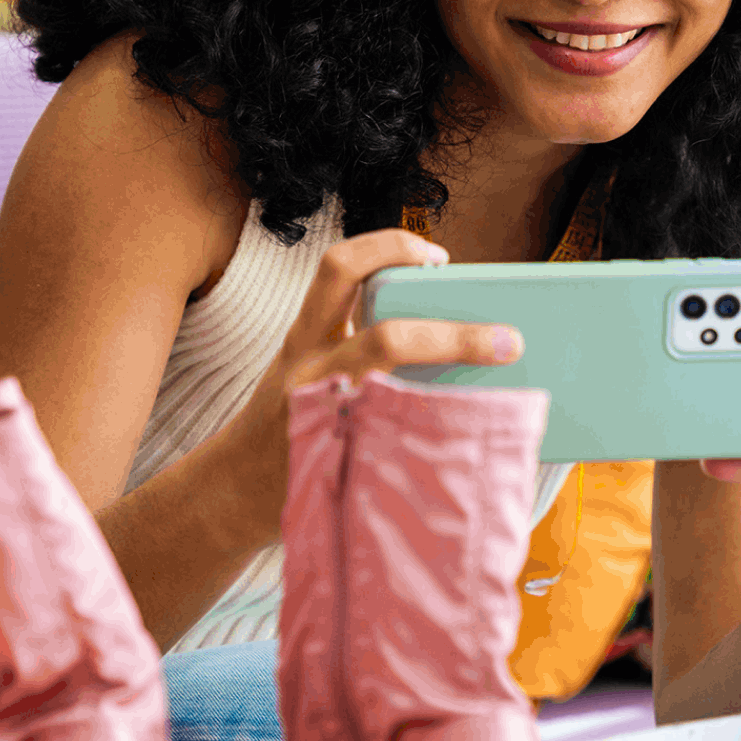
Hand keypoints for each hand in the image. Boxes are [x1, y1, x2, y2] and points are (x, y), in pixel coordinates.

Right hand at [214, 229, 523, 547]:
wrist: (231, 490)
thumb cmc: (283, 423)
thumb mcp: (303, 372)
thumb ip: (351, 349)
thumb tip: (438, 337)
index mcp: (303, 340)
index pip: (339, 271)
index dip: (390, 249)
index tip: (437, 257)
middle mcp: (312, 373)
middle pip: (385, 339)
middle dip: (453, 336)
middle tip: (509, 337)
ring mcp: (328, 423)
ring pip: (399, 399)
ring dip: (459, 387)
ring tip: (504, 384)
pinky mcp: (343, 465)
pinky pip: (400, 447)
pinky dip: (444, 442)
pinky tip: (482, 444)